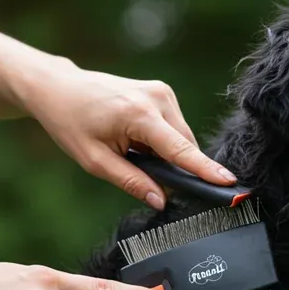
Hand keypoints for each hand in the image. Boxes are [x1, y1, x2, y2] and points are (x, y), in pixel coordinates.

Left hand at [10, 58, 236, 208]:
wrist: (59, 89)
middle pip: (185, 146)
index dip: (205, 170)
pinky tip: (136, 139)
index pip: (180, 150)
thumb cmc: (71, 123)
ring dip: (165, 153)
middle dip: (173, 166)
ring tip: (130, 150)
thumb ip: (132, 181)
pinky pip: (174, 127)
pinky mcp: (162, 91)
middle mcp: (157, 98)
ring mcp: (162, 91)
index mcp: (139, 115)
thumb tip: (162, 200)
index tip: (229, 182)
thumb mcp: (95, 161)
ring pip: (181, 137)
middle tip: (141, 173)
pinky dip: (161, 140)